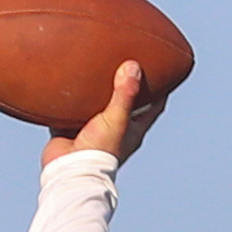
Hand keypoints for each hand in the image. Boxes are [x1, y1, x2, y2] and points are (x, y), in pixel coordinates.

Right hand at [46, 59, 161, 167]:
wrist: (70, 170)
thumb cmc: (100, 149)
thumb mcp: (117, 119)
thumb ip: (125, 94)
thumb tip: (133, 65)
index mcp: (133, 129)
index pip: (154, 106)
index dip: (161, 89)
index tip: (163, 69)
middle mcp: (115, 129)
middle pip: (125, 103)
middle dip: (126, 84)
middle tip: (126, 60)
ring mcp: (93, 130)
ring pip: (97, 106)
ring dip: (96, 90)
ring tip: (95, 66)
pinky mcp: (71, 130)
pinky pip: (71, 111)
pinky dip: (70, 99)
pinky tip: (68, 81)